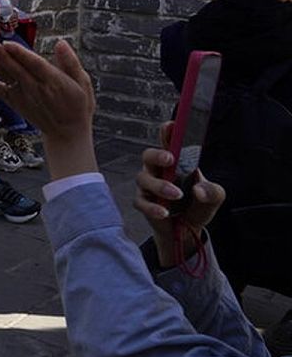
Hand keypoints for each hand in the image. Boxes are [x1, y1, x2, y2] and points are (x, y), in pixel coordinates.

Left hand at [0, 39, 97, 179]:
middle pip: (16, 69)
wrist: (67, 133)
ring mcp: (22, 95)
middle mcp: (35, 88)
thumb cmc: (77, 105)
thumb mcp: (83, 83)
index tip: (8, 44)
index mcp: (54, 82)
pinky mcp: (13, 101)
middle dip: (2, 56)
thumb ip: (71, 63)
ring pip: (5, 76)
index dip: (21, 55)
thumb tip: (61, 43)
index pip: (35, 65)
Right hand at [133, 122, 225, 268]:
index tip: (171, 125)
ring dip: (160, 186)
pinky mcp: (143, 202)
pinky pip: (142, 202)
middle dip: (157, 155)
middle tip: (169, 158)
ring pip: (144, 179)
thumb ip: (212, 192)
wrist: (187, 232)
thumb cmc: (198, 206)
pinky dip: (153, 207)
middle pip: (148, 155)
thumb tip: (199, 189)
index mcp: (176, 163)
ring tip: (177, 195)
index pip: (169, 143)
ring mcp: (148, 186)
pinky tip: (165, 212)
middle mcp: (159, 170)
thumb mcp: (214, 198)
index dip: (167, 132)